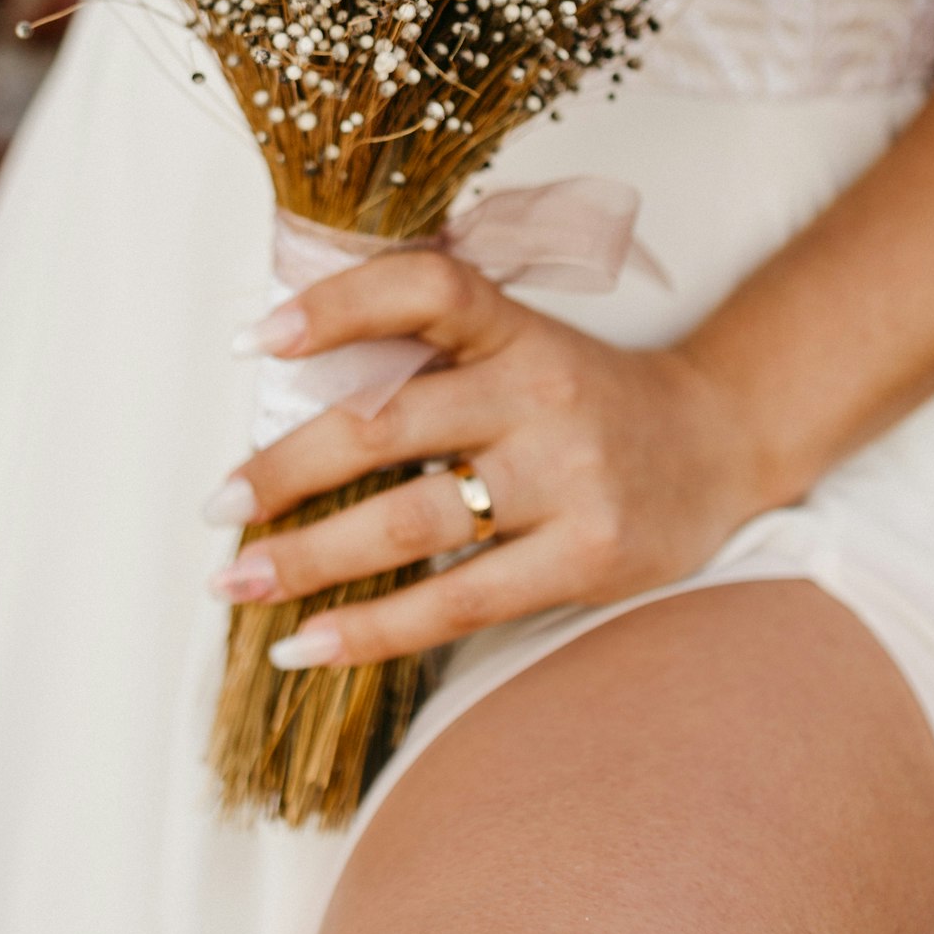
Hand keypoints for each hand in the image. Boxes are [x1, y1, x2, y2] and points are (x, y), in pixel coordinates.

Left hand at [209, 250, 767, 668]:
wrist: (719, 443)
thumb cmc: (583, 394)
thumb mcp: (520, 340)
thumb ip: (428, 348)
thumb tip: (283, 371)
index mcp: (515, 327)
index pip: (425, 290)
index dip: (337, 306)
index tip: (254, 341)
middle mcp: (540, 393)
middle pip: (386, 426)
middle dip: (284, 470)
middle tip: (214, 506)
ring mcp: (566, 479)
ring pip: (408, 524)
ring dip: (308, 559)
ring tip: (238, 582)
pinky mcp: (585, 558)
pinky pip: (455, 603)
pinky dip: (371, 630)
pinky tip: (307, 644)